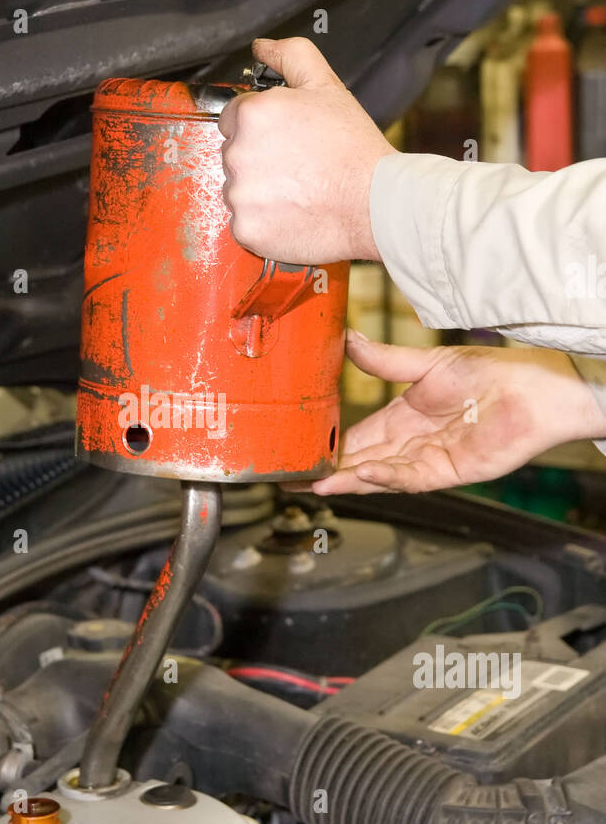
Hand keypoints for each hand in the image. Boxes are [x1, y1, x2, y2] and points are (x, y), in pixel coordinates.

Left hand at [218, 36, 395, 264]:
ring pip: (238, 190)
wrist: (374, 204)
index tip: (285, 140)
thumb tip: (262, 47)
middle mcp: (237, 154)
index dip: (262, 128)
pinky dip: (264, 222)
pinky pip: (244, 224)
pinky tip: (293, 213)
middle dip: (260, 159)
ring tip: (299, 190)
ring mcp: (239, 195)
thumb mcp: (326, 86)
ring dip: (260, 192)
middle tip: (298, 165)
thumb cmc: (353, 149)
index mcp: (252, 114)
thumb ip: (290, 56)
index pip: (234, 118)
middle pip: (234, 154)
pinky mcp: (245, 229)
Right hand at [299, 332, 605, 494]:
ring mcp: (426, 461)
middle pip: (358, 462)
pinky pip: (408, 479)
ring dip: (346, 481)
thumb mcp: (426, 363)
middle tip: (291, 478)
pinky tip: (362, 473)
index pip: (355, 436)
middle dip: (326, 472)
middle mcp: (410, 443)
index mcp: (401, 417)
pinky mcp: (445, 474)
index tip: (298, 448)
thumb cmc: (489, 372)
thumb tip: (348, 339)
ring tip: (315, 484)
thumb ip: (383, 360)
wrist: (531, 389)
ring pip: (377, 475)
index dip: (327, 444)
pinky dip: (383, 477)